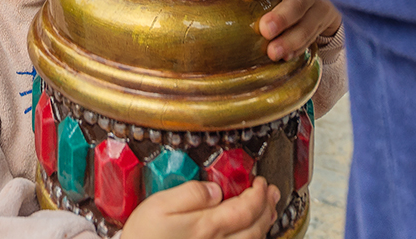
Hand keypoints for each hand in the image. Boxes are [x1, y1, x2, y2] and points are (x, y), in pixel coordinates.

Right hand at [118, 178, 279, 238]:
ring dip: (265, 224)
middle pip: (255, 226)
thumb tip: (214, 188)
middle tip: (271, 192)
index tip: (259, 181)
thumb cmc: (144, 238)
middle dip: (267, 207)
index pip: (246, 208)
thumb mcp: (160, 205)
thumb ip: (190, 193)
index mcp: (207, 225)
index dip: (258, 193)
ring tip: (268, 211)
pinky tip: (251, 234)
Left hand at [245, 0, 341, 61]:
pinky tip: (286, 56)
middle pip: (298, 4)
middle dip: (282, 18)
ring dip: (289, 41)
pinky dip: (297, 49)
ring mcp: (320, 11)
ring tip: (273, 52)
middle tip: (265, 29)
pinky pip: (310, 40)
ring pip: (307, 28)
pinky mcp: (322, 27)